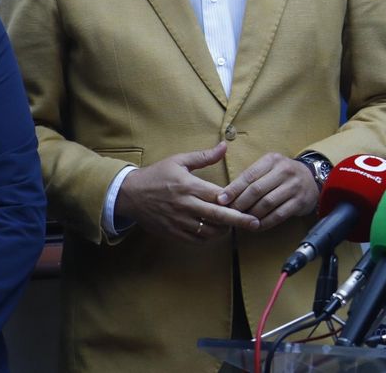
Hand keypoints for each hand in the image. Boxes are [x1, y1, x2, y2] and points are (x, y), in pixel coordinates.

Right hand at [115, 142, 260, 241]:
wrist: (129, 194)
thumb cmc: (157, 175)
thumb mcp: (179, 160)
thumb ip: (204, 156)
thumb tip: (225, 146)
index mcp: (188, 186)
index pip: (217, 196)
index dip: (234, 200)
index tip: (249, 201)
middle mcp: (185, 205)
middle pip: (217, 216)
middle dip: (239, 220)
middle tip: (255, 223)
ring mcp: (178, 221)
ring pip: (208, 231)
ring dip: (224, 230)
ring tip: (234, 225)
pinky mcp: (172, 232)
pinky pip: (195, 240)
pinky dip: (208, 238)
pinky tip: (215, 232)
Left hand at [216, 152, 319, 228]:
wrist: (311, 178)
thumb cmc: (282, 175)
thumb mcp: (268, 168)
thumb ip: (250, 178)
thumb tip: (226, 195)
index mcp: (272, 160)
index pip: (249, 175)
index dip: (233, 189)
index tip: (221, 200)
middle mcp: (284, 171)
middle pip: (257, 190)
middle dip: (240, 204)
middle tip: (230, 213)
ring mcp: (294, 186)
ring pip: (267, 204)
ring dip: (251, 215)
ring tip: (242, 220)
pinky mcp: (300, 202)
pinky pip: (278, 215)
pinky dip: (265, 222)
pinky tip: (256, 226)